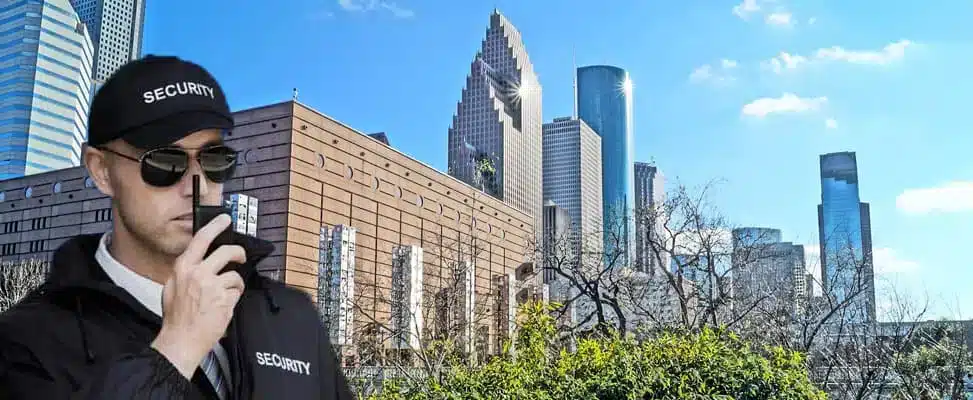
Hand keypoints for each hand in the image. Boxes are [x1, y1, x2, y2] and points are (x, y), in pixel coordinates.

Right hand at [150, 214, 246, 378]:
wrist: (180, 340)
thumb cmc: (177, 318)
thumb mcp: (173, 287)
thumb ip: (187, 271)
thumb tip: (200, 260)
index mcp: (183, 268)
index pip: (201, 239)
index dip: (216, 226)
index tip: (226, 219)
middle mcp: (197, 273)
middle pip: (227, 251)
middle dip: (238, 252)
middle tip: (240, 256)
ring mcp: (212, 285)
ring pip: (234, 275)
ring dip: (234, 285)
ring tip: (224, 296)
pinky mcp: (224, 298)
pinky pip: (236, 292)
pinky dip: (233, 299)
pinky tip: (222, 307)